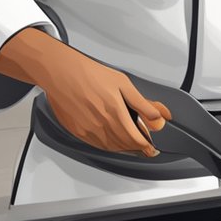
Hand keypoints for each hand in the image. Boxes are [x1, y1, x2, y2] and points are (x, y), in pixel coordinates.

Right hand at [0, 28, 172, 155]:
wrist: (61, 72)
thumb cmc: (89, 73)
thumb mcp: (123, 83)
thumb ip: (143, 104)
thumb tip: (159, 117)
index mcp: (115, 113)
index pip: (136, 139)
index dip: (147, 146)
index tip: (152, 148)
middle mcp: (101, 125)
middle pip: (125, 146)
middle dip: (137, 148)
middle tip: (145, 146)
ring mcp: (88, 131)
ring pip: (111, 148)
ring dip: (124, 148)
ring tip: (131, 143)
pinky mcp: (77, 132)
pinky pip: (97, 145)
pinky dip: (109, 146)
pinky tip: (112, 140)